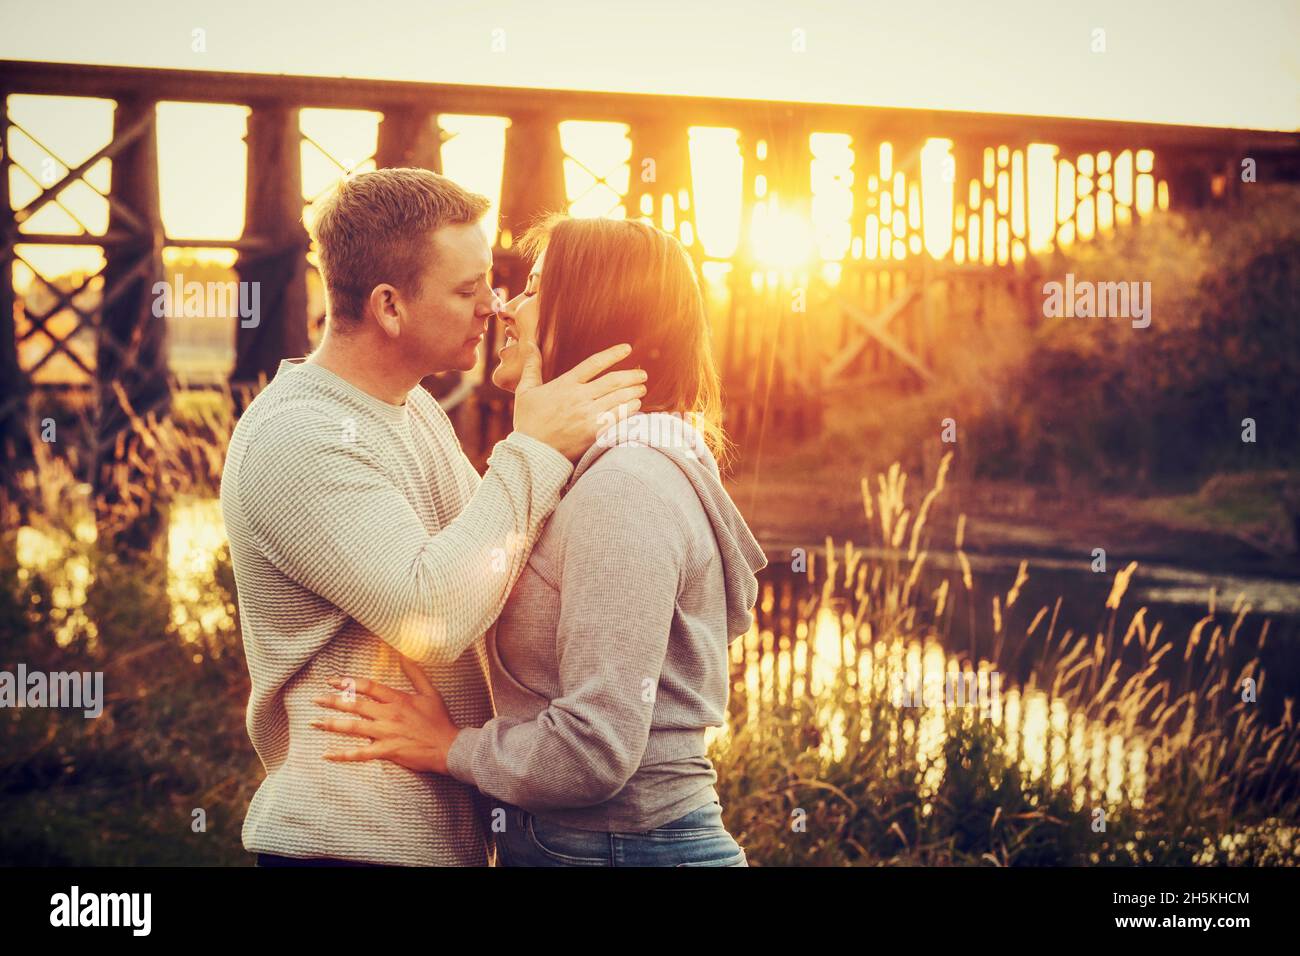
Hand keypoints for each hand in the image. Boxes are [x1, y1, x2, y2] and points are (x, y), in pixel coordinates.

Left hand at [311, 656, 459, 773]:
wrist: (448, 747)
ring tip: (314, 722)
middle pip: (355, 705)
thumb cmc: (439, 720)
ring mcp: (386, 733)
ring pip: (353, 728)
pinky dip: (343, 755)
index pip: (368, 687)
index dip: (348, 682)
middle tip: (315, 699)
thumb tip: (405, 656)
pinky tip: (327, 754)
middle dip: (333, 701)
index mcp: (397, 699)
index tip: (332, 680)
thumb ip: (416, 674)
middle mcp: (389, 714)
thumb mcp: (430, 692)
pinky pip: (361, 754)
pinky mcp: (387, 751)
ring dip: (332, 724)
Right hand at [512, 341, 646, 461]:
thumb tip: (529, 343)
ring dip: (634, 392)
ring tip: (642, 389)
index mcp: (565, 384)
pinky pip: (618, 418)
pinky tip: (636, 406)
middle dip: (632, 375)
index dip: (613, 354)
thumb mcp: (525, 391)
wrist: (531, 453)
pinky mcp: (594, 433)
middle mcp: (579, 398)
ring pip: (619, 398)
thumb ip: (531, 366)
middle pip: (613, 381)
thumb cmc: (528, 422)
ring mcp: (588, 416)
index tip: (627, 349)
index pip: (594, 363)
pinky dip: (630, 410)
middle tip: (642, 374)